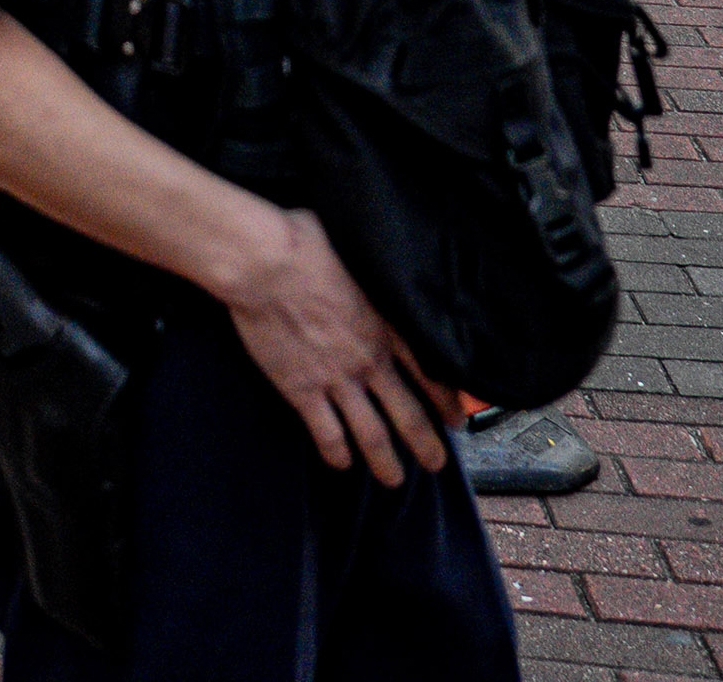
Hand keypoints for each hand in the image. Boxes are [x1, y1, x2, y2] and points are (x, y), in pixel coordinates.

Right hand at [216, 207, 459, 487]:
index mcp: (387, 328)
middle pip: (408, 416)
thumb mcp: (359, 251)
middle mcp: (369, 361)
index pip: (430, 376)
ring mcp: (336, 379)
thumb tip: (385, 255)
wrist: (265, 262)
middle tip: (436, 465)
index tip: (457, 419)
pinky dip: (335, 451)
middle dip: (426, 446)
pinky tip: (339, 463)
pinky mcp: (300, 388)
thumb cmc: (305, 243)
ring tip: (393, 480)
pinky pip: (324, 431)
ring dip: (385, 462)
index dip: (448, 402)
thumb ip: (377, 269)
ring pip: (371, 434)